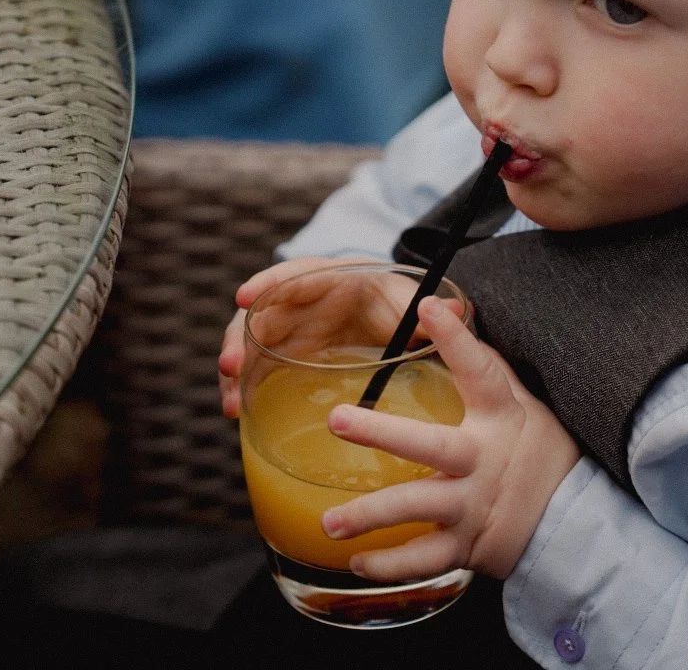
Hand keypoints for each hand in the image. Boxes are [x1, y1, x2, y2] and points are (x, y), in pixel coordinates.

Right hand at [218, 258, 459, 417]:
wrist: (397, 318)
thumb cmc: (401, 303)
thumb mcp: (413, 303)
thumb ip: (429, 309)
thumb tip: (458, 312)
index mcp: (331, 278)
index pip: (295, 274)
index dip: (268, 283)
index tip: (244, 297)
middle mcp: (303, 303)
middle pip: (262, 314)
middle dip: (239, 337)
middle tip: (229, 365)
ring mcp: (292, 331)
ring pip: (254, 345)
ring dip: (237, 370)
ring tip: (231, 402)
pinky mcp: (289, 357)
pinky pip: (260, 369)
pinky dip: (247, 389)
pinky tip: (237, 413)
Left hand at [319, 298, 580, 581]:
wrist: (576, 523)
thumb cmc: (540, 453)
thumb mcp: (523, 404)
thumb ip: (482, 366)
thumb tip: (446, 311)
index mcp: (499, 418)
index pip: (479, 370)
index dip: (456, 337)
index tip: (427, 306)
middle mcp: (482, 461)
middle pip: (429, 444)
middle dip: (381, 432)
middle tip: (338, 419)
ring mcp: (472, 506)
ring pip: (415, 506)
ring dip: (370, 514)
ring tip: (330, 521)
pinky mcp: (467, 546)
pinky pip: (423, 560)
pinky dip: (390, 565)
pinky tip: (358, 562)